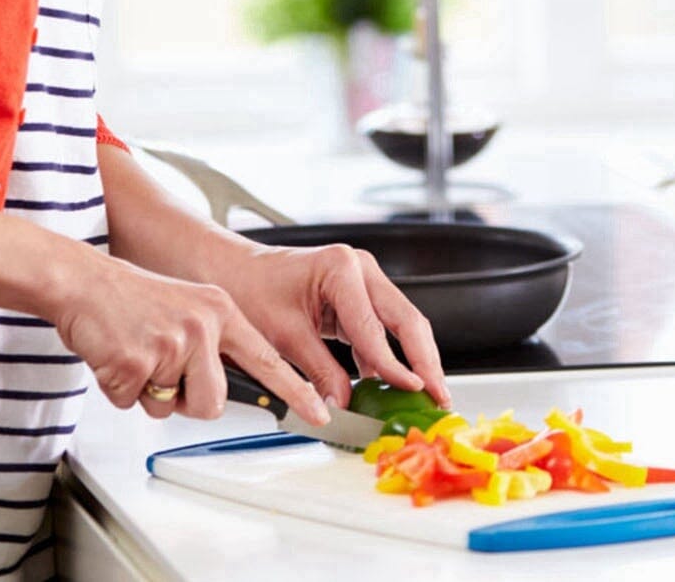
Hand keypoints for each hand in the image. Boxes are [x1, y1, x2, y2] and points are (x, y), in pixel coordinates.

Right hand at [47, 247, 331, 424]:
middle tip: (162, 367)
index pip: (267, 358)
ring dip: (153, 396)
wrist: (86, 281)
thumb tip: (213, 393)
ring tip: (139, 356)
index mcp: (220, 311)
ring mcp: (172, 342)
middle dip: (187, 400)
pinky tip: (116, 356)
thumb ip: (210, 345)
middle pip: (213, 402)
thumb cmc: (132, 300)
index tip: (320, 414)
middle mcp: (203, 324)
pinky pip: (133, 403)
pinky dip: (119, 390)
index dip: (295, 391)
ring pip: (175, 408)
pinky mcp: (138, 360)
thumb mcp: (188, 310)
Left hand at [220, 242, 452, 410]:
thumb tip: (343, 407)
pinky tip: (394, 385)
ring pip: (401, 324)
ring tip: (426, 396)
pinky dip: (391, 357)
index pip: (376, 327)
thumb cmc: (252, 290)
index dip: (396, 365)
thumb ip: (318, 372)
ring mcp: (363, 280)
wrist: (235, 272)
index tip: (414, 391)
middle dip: (425, 360)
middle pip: (406, 319)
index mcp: (341, 267)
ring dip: (415, 359)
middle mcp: (360, 268)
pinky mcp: (359, 296)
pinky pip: (384, 329)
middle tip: (439, 397)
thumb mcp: (283, 336)